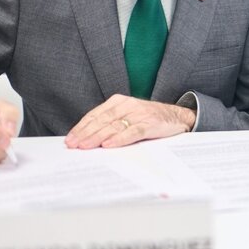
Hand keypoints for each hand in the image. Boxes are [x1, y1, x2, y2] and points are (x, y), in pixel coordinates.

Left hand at [64, 95, 195, 149]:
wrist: (178, 116)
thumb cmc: (149, 119)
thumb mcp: (128, 116)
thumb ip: (111, 123)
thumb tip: (87, 139)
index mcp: (119, 101)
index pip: (95, 115)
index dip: (81, 127)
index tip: (70, 139)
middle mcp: (128, 105)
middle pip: (102, 120)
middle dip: (85, 133)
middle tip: (73, 145)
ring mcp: (139, 114)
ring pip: (114, 126)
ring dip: (98, 137)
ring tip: (86, 146)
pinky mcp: (150, 124)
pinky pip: (132, 132)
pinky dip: (119, 139)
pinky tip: (109, 144)